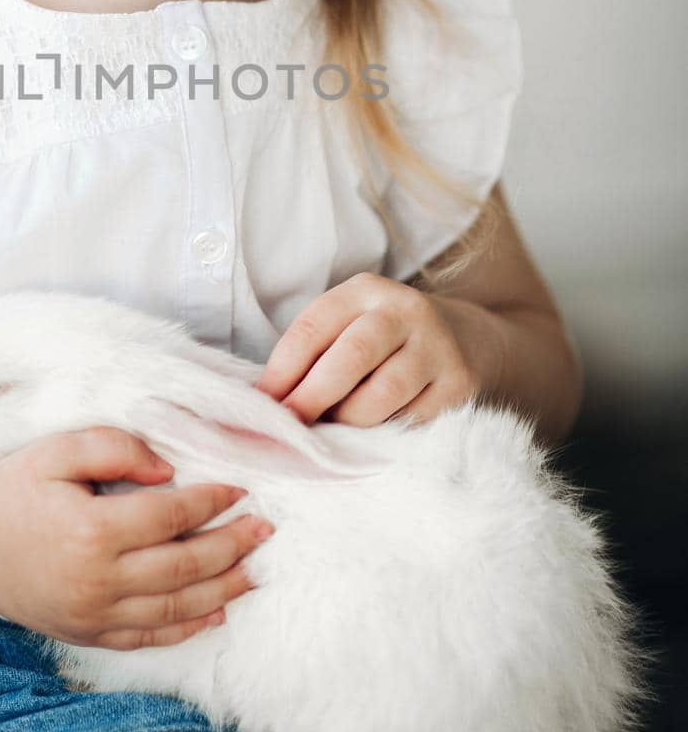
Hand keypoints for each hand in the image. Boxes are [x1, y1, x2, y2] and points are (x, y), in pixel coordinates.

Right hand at [0, 426, 273, 649]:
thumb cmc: (9, 489)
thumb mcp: (56, 450)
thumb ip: (114, 448)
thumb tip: (167, 468)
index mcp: (92, 530)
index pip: (171, 515)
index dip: (211, 501)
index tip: (240, 489)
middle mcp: (97, 580)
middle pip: (184, 565)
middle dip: (232, 547)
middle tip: (265, 531)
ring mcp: (93, 615)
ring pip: (176, 609)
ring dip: (222, 590)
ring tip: (254, 572)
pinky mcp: (87, 634)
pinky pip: (148, 639)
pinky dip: (187, 628)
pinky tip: (215, 613)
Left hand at [253, 274, 487, 427]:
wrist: (471, 341)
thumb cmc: (386, 341)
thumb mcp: (351, 326)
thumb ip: (315, 354)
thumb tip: (269, 402)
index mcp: (366, 291)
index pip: (314, 326)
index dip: (282, 370)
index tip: (261, 404)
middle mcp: (405, 311)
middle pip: (351, 357)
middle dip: (311, 398)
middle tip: (289, 429)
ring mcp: (437, 348)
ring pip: (381, 396)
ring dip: (348, 423)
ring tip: (332, 433)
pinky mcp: (460, 386)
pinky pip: (411, 422)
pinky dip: (382, 436)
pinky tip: (369, 440)